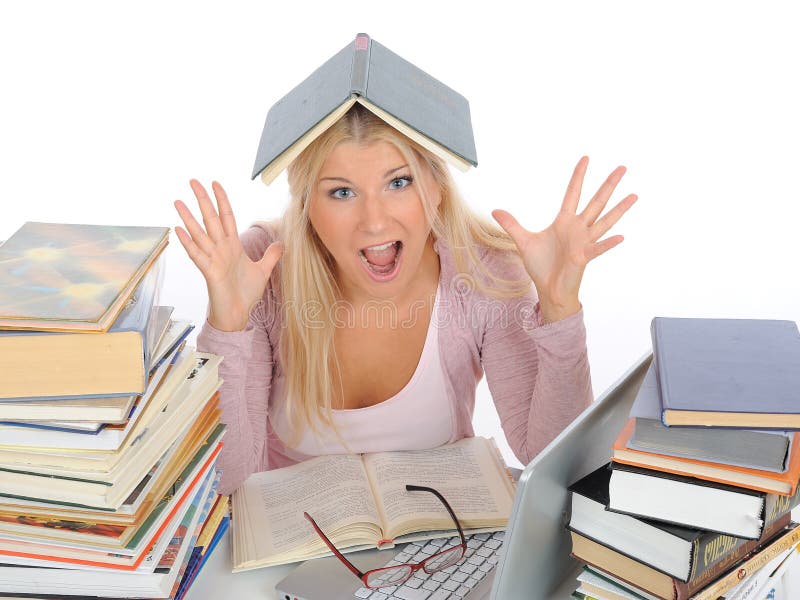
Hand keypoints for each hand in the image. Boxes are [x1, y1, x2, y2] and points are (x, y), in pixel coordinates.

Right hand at [174, 180, 282, 330]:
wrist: (238, 314)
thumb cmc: (245, 293)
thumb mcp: (263, 271)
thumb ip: (271, 256)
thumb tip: (281, 243)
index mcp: (232, 246)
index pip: (226, 217)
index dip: (222, 200)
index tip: (215, 184)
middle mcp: (220, 249)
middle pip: (210, 219)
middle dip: (203, 200)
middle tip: (193, 181)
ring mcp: (213, 259)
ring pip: (199, 234)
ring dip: (189, 218)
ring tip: (178, 201)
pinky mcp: (209, 272)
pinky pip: (196, 255)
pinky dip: (188, 242)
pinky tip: (178, 230)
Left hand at [491, 157, 636, 322]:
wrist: (548, 289)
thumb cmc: (540, 266)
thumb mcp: (523, 241)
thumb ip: (512, 224)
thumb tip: (495, 210)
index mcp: (564, 222)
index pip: (573, 193)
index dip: (579, 176)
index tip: (586, 158)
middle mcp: (578, 229)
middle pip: (596, 202)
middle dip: (608, 185)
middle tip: (622, 167)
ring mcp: (583, 242)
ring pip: (604, 221)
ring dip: (619, 209)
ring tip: (634, 195)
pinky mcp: (583, 257)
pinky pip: (598, 249)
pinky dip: (608, 244)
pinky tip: (621, 237)